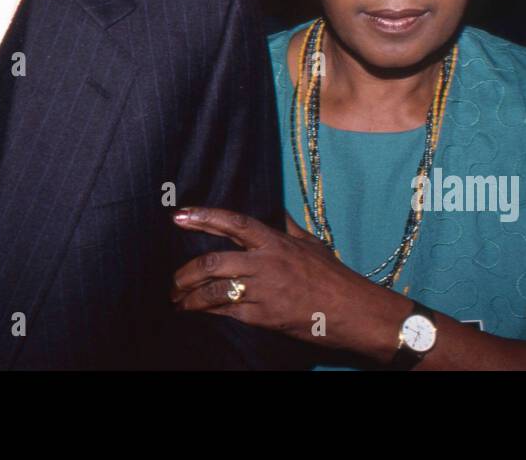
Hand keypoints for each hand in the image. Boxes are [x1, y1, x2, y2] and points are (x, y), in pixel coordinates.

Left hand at [171, 207, 407, 356]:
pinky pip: (228, 313)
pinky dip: (210, 312)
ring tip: (178, 301)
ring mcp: (264, 291)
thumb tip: (274, 208)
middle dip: (184, 273)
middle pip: (213, 262)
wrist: (353, 311)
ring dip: (190, 298)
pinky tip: (199, 314)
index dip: (203, 217)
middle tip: (172, 281)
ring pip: (214, 291)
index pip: (232, 222)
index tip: (179, 215)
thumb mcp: (310, 243)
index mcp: (275, 241)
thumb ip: (286, 226)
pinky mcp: (265, 317)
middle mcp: (265, 263)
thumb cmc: (333, 276)